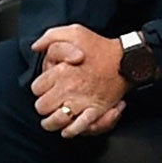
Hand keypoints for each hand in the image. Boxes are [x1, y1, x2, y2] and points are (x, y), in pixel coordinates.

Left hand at [29, 23, 128, 137]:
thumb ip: (50, 37)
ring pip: (55, 121)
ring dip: (51, 122)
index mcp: (61, 71)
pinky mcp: (94, 111)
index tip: (45, 86)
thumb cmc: (100, 46)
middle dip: (43, 105)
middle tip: (48, 102)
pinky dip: (70, 130)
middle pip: (42, 107)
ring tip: (51, 119)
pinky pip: (77, 127)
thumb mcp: (74, 31)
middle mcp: (68, 89)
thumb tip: (36, 47)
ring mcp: (81, 102)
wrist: (125, 60)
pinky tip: (66, 129)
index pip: (36, 88)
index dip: (39, 88)